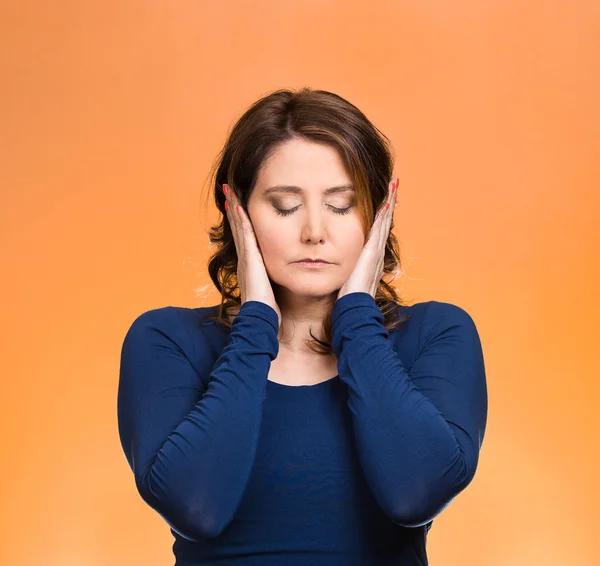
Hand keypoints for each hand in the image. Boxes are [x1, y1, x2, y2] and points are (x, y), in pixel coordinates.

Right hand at [223, 184, 281, 327]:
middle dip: (233, 208)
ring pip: (239, 227)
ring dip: (234, 208)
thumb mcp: (272, 290)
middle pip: (238, 228)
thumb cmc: (268, 310)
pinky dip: (241, 221)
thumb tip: (288, 276)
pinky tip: (239, 207)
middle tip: (228, 190)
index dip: (241, 220)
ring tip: (229, 191)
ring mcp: (245, 259)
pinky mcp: (249, 260)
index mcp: (250, 265)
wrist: (261, 319)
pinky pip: (245, 236)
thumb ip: (275, 281)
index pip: (246, 237)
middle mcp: (245, 259)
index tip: (238, 204)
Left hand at [337, 177, 397, 299]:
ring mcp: (376, 251)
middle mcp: (377, 252)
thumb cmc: (349, 296)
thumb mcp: (348, 278)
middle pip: (384, 223)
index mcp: (371, 258)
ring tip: (394, 187)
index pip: (377, 231)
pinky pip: (379, 229)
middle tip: (395, 186)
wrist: (355, 306)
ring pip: (384, 222)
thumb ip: (348, 270)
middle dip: (389, 204)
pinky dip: (384, 215)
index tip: (385, 201)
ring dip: (389, 204)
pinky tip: (387, 202)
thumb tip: (341, 267)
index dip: (382, 216)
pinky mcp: (372, 252)